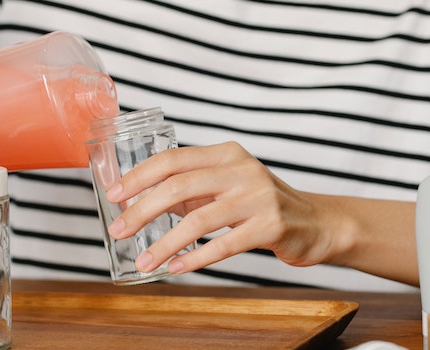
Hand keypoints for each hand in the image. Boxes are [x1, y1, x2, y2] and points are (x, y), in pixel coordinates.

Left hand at [105, 142, 350, 274]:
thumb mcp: (226, 188)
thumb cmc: (262, 205)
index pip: (172, 160)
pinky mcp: (270, 225)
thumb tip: (141, 202)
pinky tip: (176, 268)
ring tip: (144, 261)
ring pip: (198, 219)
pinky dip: (195, 258)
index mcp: (226, 154)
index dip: (138, 177)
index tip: (113, 196)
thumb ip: (190, 191)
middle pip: (179, 186)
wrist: (316, 222)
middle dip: (142, 210)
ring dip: (164, 243)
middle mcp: (241, 170)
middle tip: (119, 231)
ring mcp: (258, 196)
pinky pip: (223, 244)